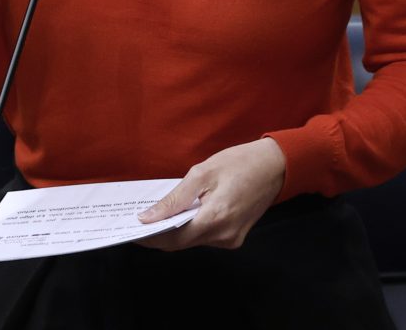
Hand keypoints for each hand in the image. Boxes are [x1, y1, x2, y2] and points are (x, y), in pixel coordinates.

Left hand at [135, 139, 286, 250]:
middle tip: (137, 221)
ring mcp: (231, 239)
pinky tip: (179, 215)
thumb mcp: (202, 172)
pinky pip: (204, 237)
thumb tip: (149, 217)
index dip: (150, 237)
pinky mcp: (235, 237)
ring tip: (154, 215)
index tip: (130, 230)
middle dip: (158, 234)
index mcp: (216, 218)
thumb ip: (174, 198)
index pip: (173, 238)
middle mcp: (224, 236)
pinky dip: (189, 228)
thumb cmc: (240, 163)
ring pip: (192, 241)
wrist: (275, 166)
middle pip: (181, 243)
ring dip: (173, 231)